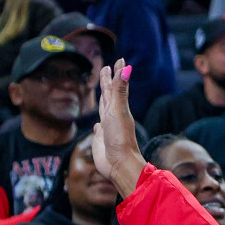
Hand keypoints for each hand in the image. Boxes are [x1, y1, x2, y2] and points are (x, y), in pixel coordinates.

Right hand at [93, 59, 146, 196]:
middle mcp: (113, 116)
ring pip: (104, 109)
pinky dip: (98, 124)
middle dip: (108, 82)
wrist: (119, 164)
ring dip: (103, 100)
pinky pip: (99, 129)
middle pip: (109, 95)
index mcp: (118, 108)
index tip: (119, 60)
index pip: (116, 86)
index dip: (116, 73)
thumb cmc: (120, 138)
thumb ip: (120, 90)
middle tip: (106, 68)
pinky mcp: (101, 140)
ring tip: (102, 92)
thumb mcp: (118, 110)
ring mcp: (107, 128)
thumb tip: (127, 67)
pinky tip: (98, 125)